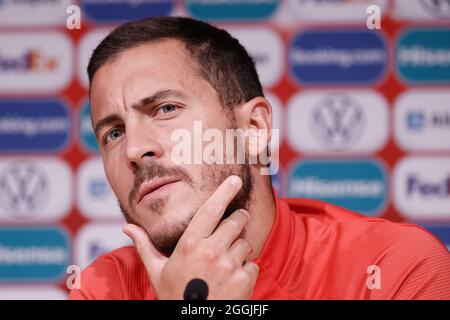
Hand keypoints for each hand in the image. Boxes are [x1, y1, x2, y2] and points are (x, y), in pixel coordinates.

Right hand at [123, 175, 258, 299]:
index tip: (236, 180)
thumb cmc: (174, 295)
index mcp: (190, 244)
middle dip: (239, 219)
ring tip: (225, 263)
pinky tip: (231, 279)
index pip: (211, 210)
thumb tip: (126, 228)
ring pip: (246, 243)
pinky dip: (246, 269)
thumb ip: (144, 245)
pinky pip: (253, 264)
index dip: (225, 191)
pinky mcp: (243, 281)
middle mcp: (211, 251)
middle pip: (236, 222)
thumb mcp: (156, 271)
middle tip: (237, 222)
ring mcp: (229, 266)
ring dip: (240, 249)